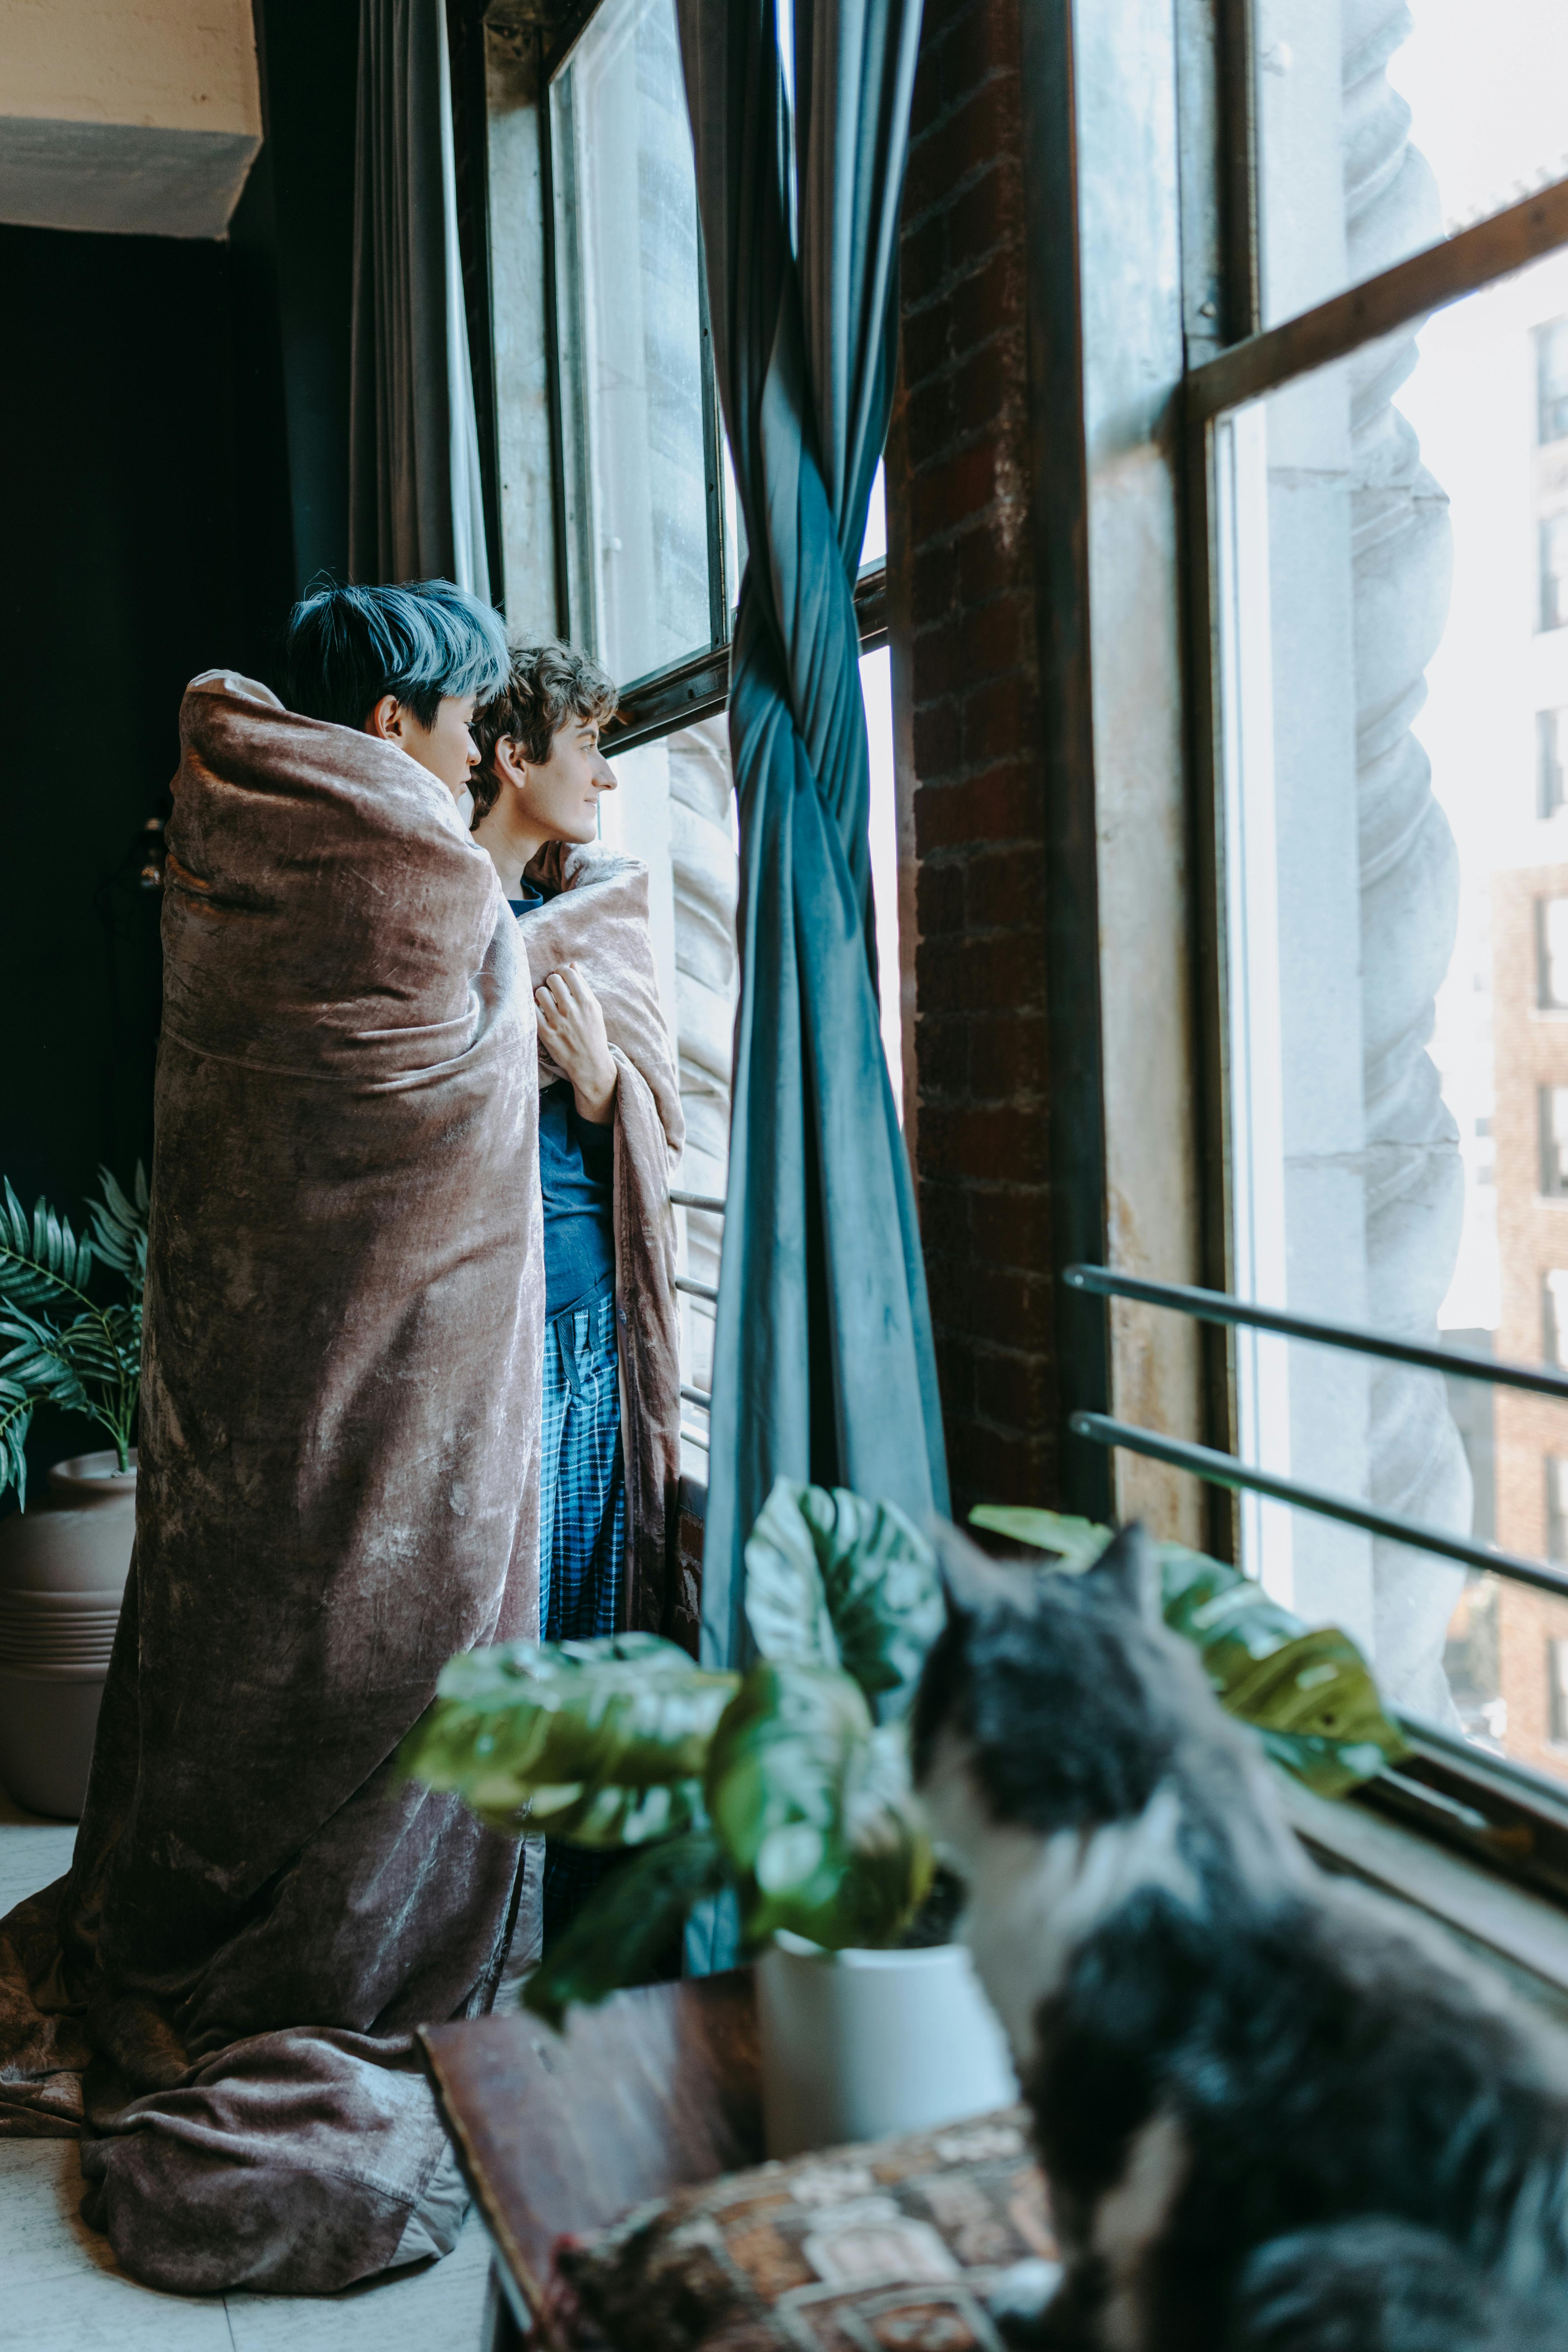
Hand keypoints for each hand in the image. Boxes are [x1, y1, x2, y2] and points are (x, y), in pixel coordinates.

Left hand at [535, 963, 616, 1123]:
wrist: (590, 1063)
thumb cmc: (593, 1033)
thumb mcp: (594, 1008)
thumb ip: (583, 986)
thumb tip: (572, 965)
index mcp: (587, 1002)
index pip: (568, 973)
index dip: (562, 971)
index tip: (561, 977)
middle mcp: (572, 1010)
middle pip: (552, 980)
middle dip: (552, 982)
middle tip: (554, 990)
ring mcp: (558, 1022)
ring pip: (540, 993)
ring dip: (542, 995)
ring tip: (547, 1002)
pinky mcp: (546, 1033)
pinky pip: (532, 1010)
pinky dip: (534, 1008)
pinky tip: (540, 1011)